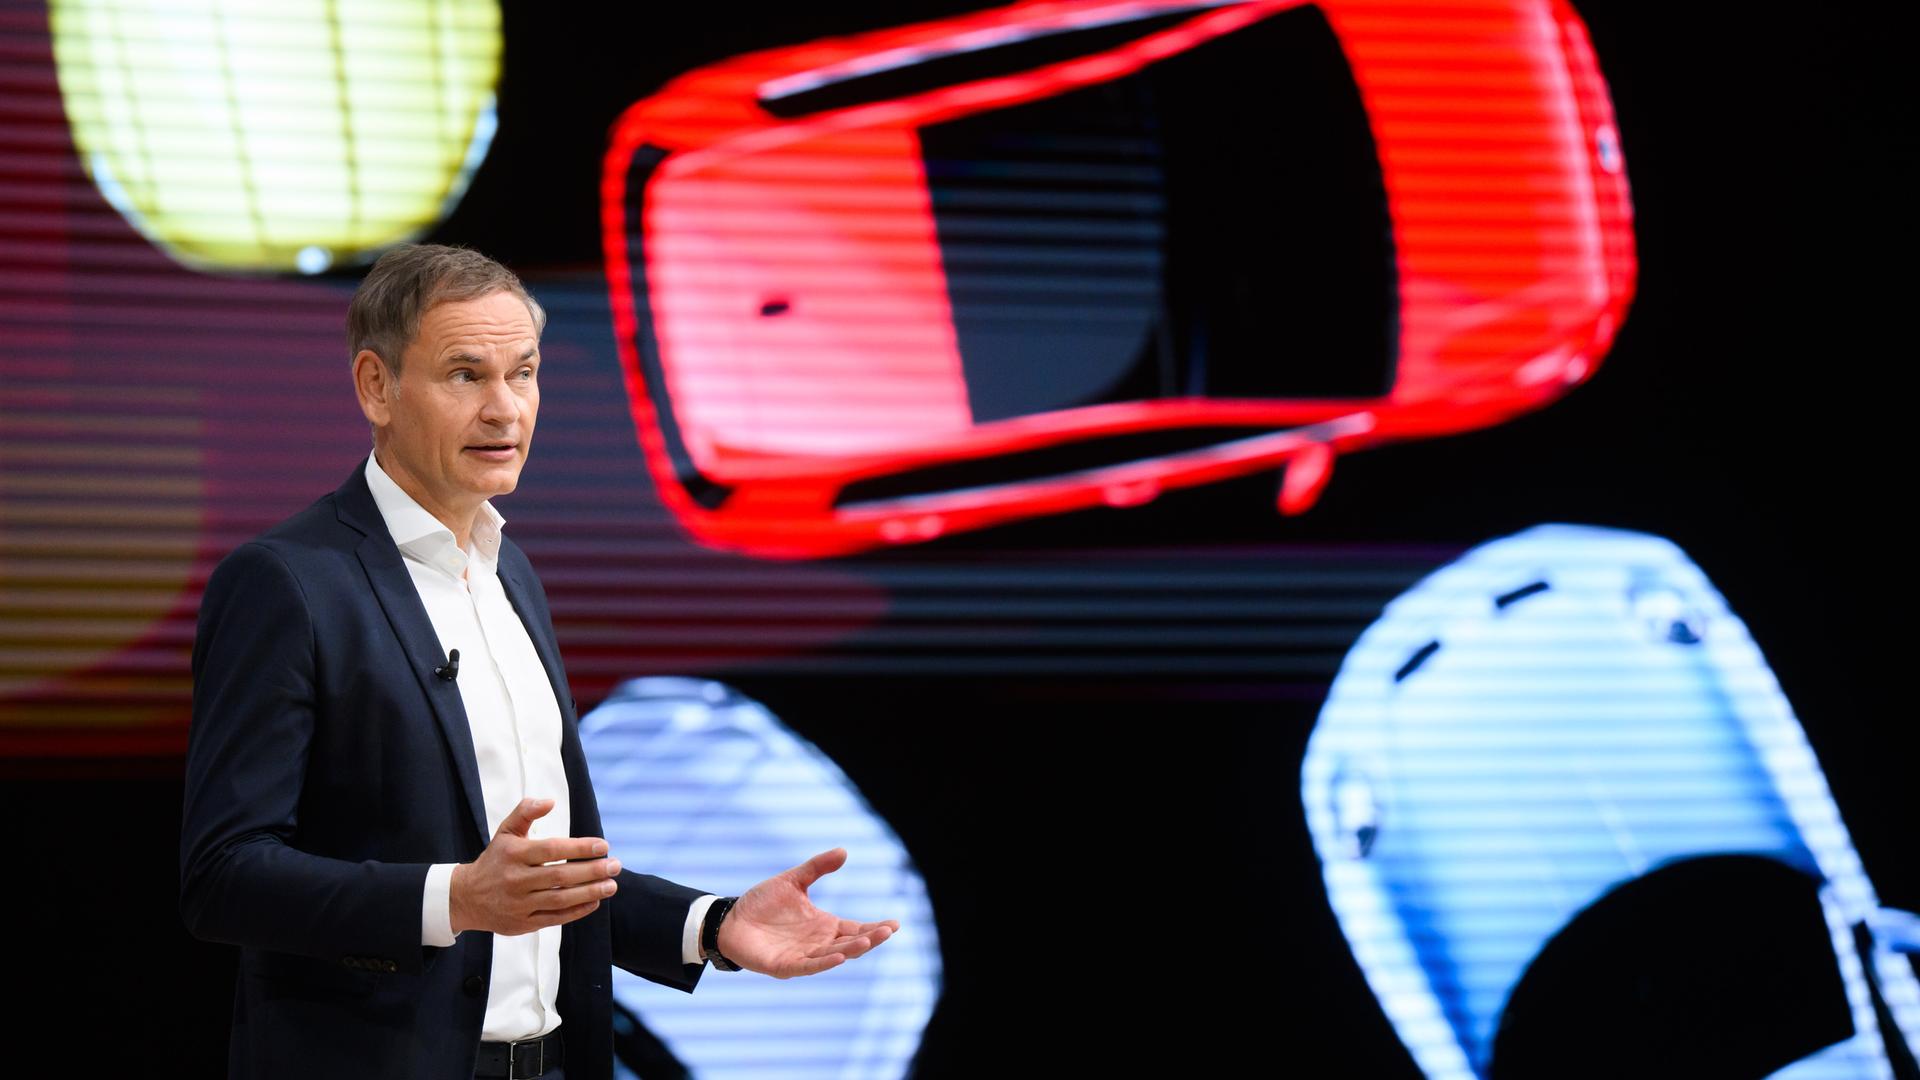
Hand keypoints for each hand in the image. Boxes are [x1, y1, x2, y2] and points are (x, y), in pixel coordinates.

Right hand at [450, 798, 619, 935]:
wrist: (466, 897)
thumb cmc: (495, 860)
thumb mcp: (505, 831)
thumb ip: (525, 811)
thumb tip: (550, 801)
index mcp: (514, 854)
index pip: (552, 850)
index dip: (580, 848)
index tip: (603, 846)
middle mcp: (516, 880)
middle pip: (560, 876)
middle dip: (592, 871)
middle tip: (615, 866)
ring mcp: (519, 904)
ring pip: (560, 899)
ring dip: (590, 892)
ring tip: (611, 885)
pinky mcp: (523, 923)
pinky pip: (555, 918)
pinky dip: (577, 911)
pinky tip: (595, 901)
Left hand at [715, 848, 900, 978]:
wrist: (730, 919)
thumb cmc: (761, 903)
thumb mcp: (793, 880)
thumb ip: (817, 867)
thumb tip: (844, 851)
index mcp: (824, 925)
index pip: (856, 928)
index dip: (875, 927)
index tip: (895, 924)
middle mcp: (818, 943)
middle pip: (851, 943)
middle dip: (871, 938)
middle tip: (889, 930)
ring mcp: (803, 956)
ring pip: (834, 955)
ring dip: (852, 950)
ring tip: (869, 940)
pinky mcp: (785, 966)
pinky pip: (809, 966)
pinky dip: (825, 963)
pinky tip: (840, 957)